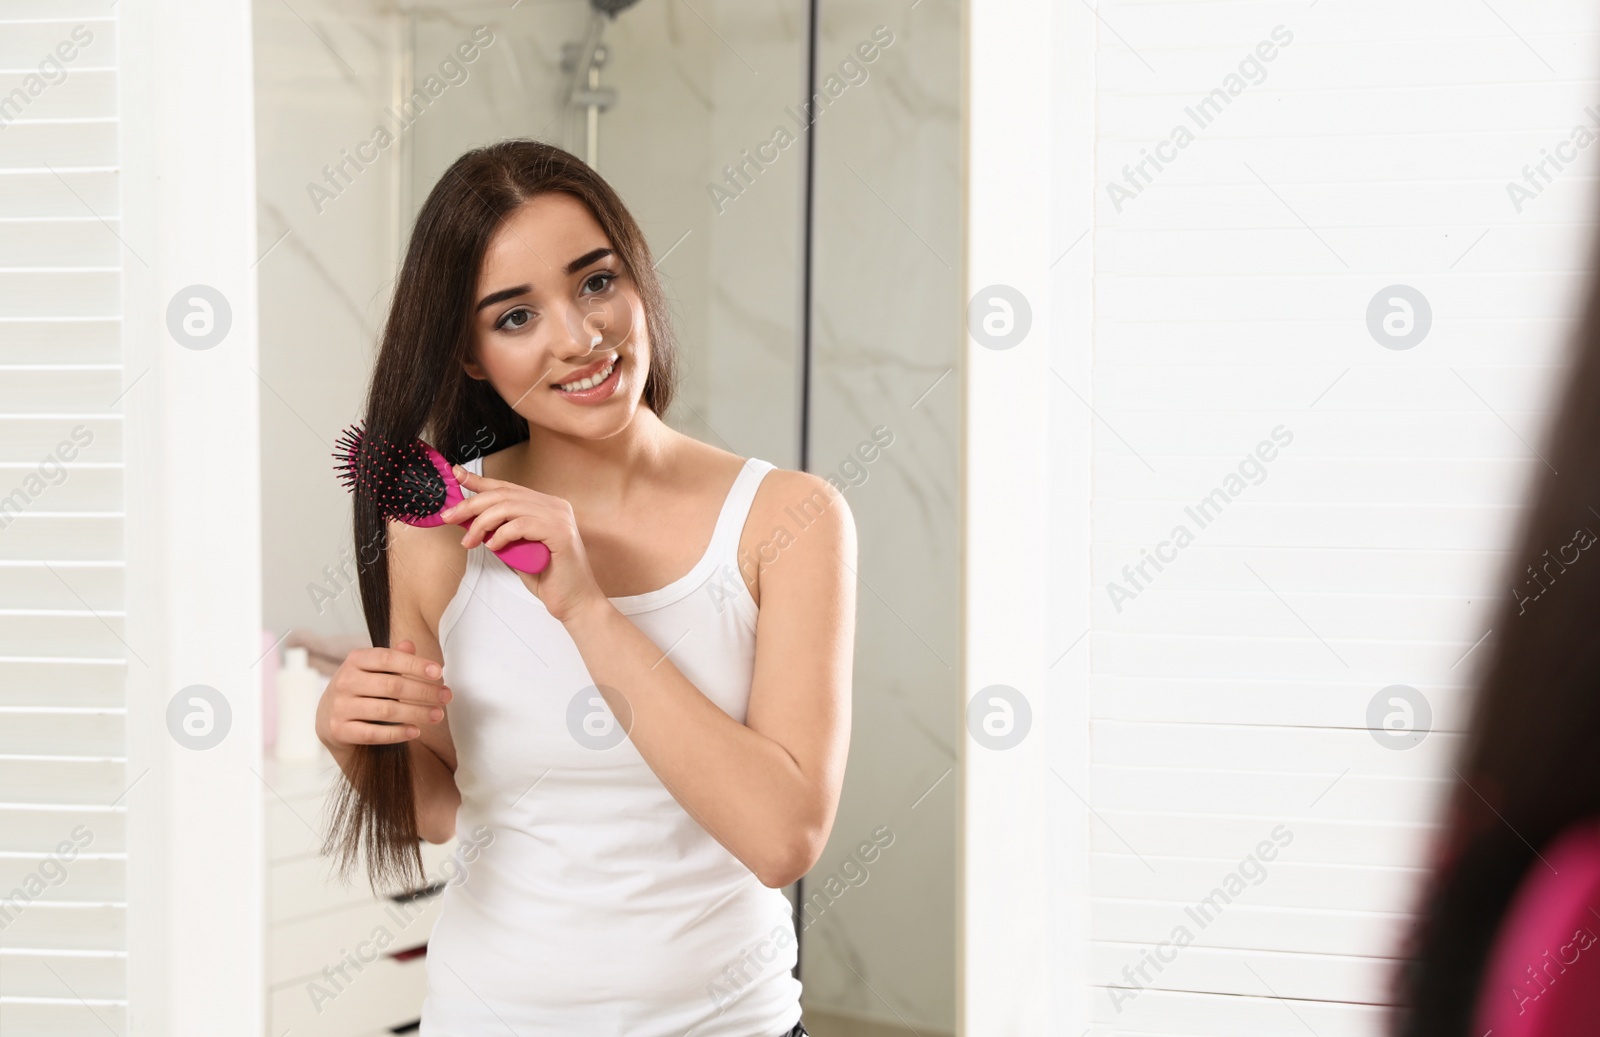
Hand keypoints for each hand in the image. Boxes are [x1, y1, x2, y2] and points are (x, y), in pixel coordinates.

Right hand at [315, 640, 450, 751]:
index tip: (439, 672)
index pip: (388, 658)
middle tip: (446, 697)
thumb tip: (409, 644)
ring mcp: (340, 707)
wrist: (328, 717)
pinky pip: (373, 734)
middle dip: (424, 692)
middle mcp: (345, 681)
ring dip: (416, 713)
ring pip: (386, 711)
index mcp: (355, 660)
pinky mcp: (339, 730)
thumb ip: (393, 657)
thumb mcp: (373, 669)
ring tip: (438, 715)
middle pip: (392, 686)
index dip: (415, 664)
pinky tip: (415, 731)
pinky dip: (397, 734)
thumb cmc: (361, 688)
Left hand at [439, 465, 608, 623]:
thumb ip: (499, 531)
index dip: (480, 481)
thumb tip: (468, 520)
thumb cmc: (547, 577)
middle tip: (450, 516)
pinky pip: (521, 525)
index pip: (507, 487)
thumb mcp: (515, 548)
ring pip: (509, 507)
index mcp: (546, 505)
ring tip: (470, 541)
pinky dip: (502, 535)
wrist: (574, 602)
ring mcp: (559, 518)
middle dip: (471, 504)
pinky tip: (493, 546)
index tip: (456, 475)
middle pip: (504, 494)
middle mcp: (555, 506)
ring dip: (482, 523)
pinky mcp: (561, 533)